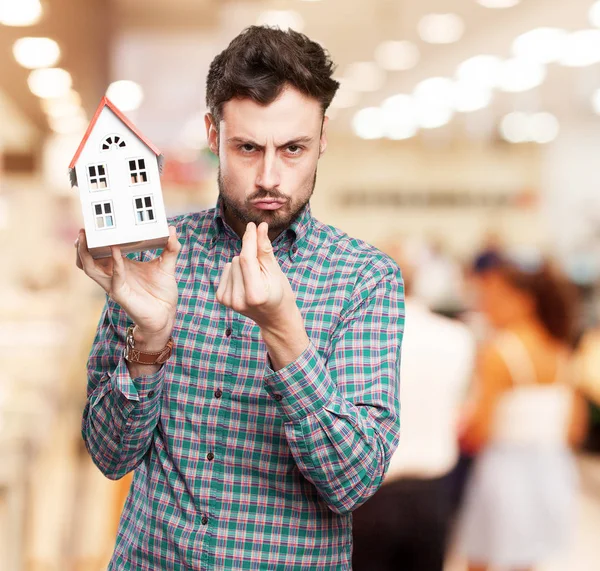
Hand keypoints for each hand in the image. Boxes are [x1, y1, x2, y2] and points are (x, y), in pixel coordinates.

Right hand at [75, 226, 180, 344]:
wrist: (166, 315)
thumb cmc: (162, 293)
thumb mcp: (166, 265)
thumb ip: (171, 248)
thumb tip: (172, 230)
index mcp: (120, 265)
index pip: (101, 250)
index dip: (94, 238)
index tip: (93, 223)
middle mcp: (113, 274)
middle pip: (87, 259)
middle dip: (81, 245)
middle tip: (83, 230)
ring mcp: (114, 284)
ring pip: (90, 269)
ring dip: (85, 254)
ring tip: (86, 238)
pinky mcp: (120, 294)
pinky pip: (113, 277)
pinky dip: (114, 264)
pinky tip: (116, 251)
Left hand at [216, 222, 296, 329]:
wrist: (274, 317)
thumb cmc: (279, 293)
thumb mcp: (276, 271)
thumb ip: (264, 249)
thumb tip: (260, 227)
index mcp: (255, 294)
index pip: (246, 259)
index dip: (249, 239)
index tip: (252, 225)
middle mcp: (239, 299)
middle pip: (238, 259)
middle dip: (250, 257)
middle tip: (262, 271)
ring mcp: (229, 301)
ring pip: (231, 264)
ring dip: (243, 266)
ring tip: (255, 280)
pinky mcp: (222, 299)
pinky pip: (226, 271)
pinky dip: (235, 272)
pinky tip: (245, 282)